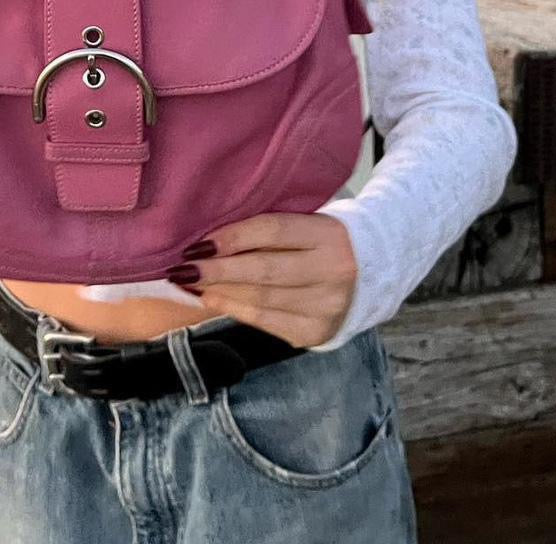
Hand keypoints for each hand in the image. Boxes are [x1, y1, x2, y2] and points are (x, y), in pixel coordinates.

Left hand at [169, 213, 357, 348]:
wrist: (373, 271)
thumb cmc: (323, 239)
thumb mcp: (307, 222)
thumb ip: (268, 230)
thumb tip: (209, 240)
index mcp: (330, 235)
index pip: (273, 232)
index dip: (233, 236)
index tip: (198, 241)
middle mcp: (333, 272)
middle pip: (264, 271)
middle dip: (217, 271)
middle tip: (182, 268)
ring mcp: (326, 307)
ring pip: (261, 300)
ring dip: (219, 291)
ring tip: (189, 283)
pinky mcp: (316, 333)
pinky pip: (265, 323)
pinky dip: (234, 310)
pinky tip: (212, 299)